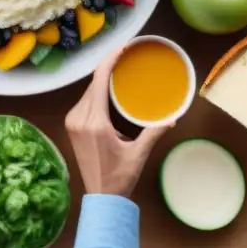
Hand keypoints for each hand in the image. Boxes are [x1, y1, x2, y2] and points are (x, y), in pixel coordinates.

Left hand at [64, 48, 171, 197]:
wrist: (101, 199)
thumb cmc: (119, 177)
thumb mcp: (138, 153)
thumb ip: (154, 132)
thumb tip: (174, 117)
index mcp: (93, 122)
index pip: (99, 81)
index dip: (110, 60)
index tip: (123, 48)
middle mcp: (78, 117)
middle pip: (93, 84)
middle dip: (108, 67)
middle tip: (126, 55)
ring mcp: (72, 121)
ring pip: (88, 91)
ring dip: (102, 79)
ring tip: (120, 68)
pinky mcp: (72, 126)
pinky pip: (85, 101)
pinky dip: (97, 91)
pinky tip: (109, 88)